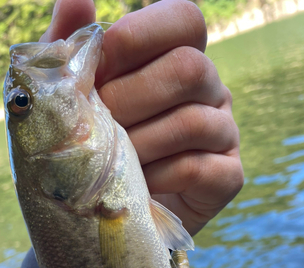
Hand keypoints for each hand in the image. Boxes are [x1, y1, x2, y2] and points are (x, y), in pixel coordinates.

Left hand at [41, 0, 242, 235]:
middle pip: (189, 68)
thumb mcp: (78, 99)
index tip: (98, 66)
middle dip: (130, 97)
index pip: (184, 19)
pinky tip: (137, 187)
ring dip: (139, 144)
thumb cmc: (99, 148)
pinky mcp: (228, 176)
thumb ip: (75, 49)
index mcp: (180, 58)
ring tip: (110, 164)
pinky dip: (157, 178)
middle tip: (97, 126)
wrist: (117, 211)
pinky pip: (197, 168)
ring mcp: (225, 133)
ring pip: (192, 121)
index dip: (139, 36)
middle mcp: (212, 90)